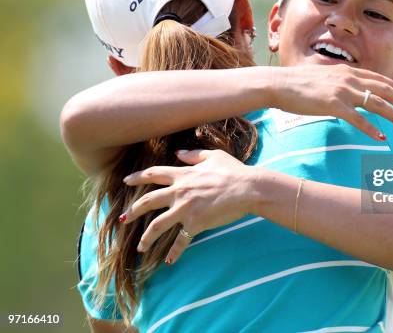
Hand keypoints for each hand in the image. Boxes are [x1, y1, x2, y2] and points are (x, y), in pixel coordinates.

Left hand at [120, 149, 256, 263]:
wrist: (247, 189)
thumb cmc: (233, 171)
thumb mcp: (213, 156)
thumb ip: (193, 156)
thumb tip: (178, 153)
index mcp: (182, 175)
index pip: (153, 174)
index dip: (137, 178)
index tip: (125, 182)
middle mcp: (179, 192)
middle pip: (148, 202)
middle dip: (133, 212)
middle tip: (123, 219)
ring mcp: (185, 209)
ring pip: (157, 225)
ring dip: (147, 238)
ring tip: (140, 247)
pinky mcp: (195, 224)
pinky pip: (181, 241)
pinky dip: (174, 252)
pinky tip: (168, 261)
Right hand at [273, 64, 392, 139]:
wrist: (278, 84)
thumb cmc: (298, 84)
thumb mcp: (324, 78)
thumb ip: (339, 83)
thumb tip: (348, 92)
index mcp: (348, 72)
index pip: (379, 79)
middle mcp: (349, 79)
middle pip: (384, 91)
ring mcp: (342, 91)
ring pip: (377, 104)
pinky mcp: (333, 105)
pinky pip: (358, 119)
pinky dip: (371, 129)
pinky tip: (381, 138)